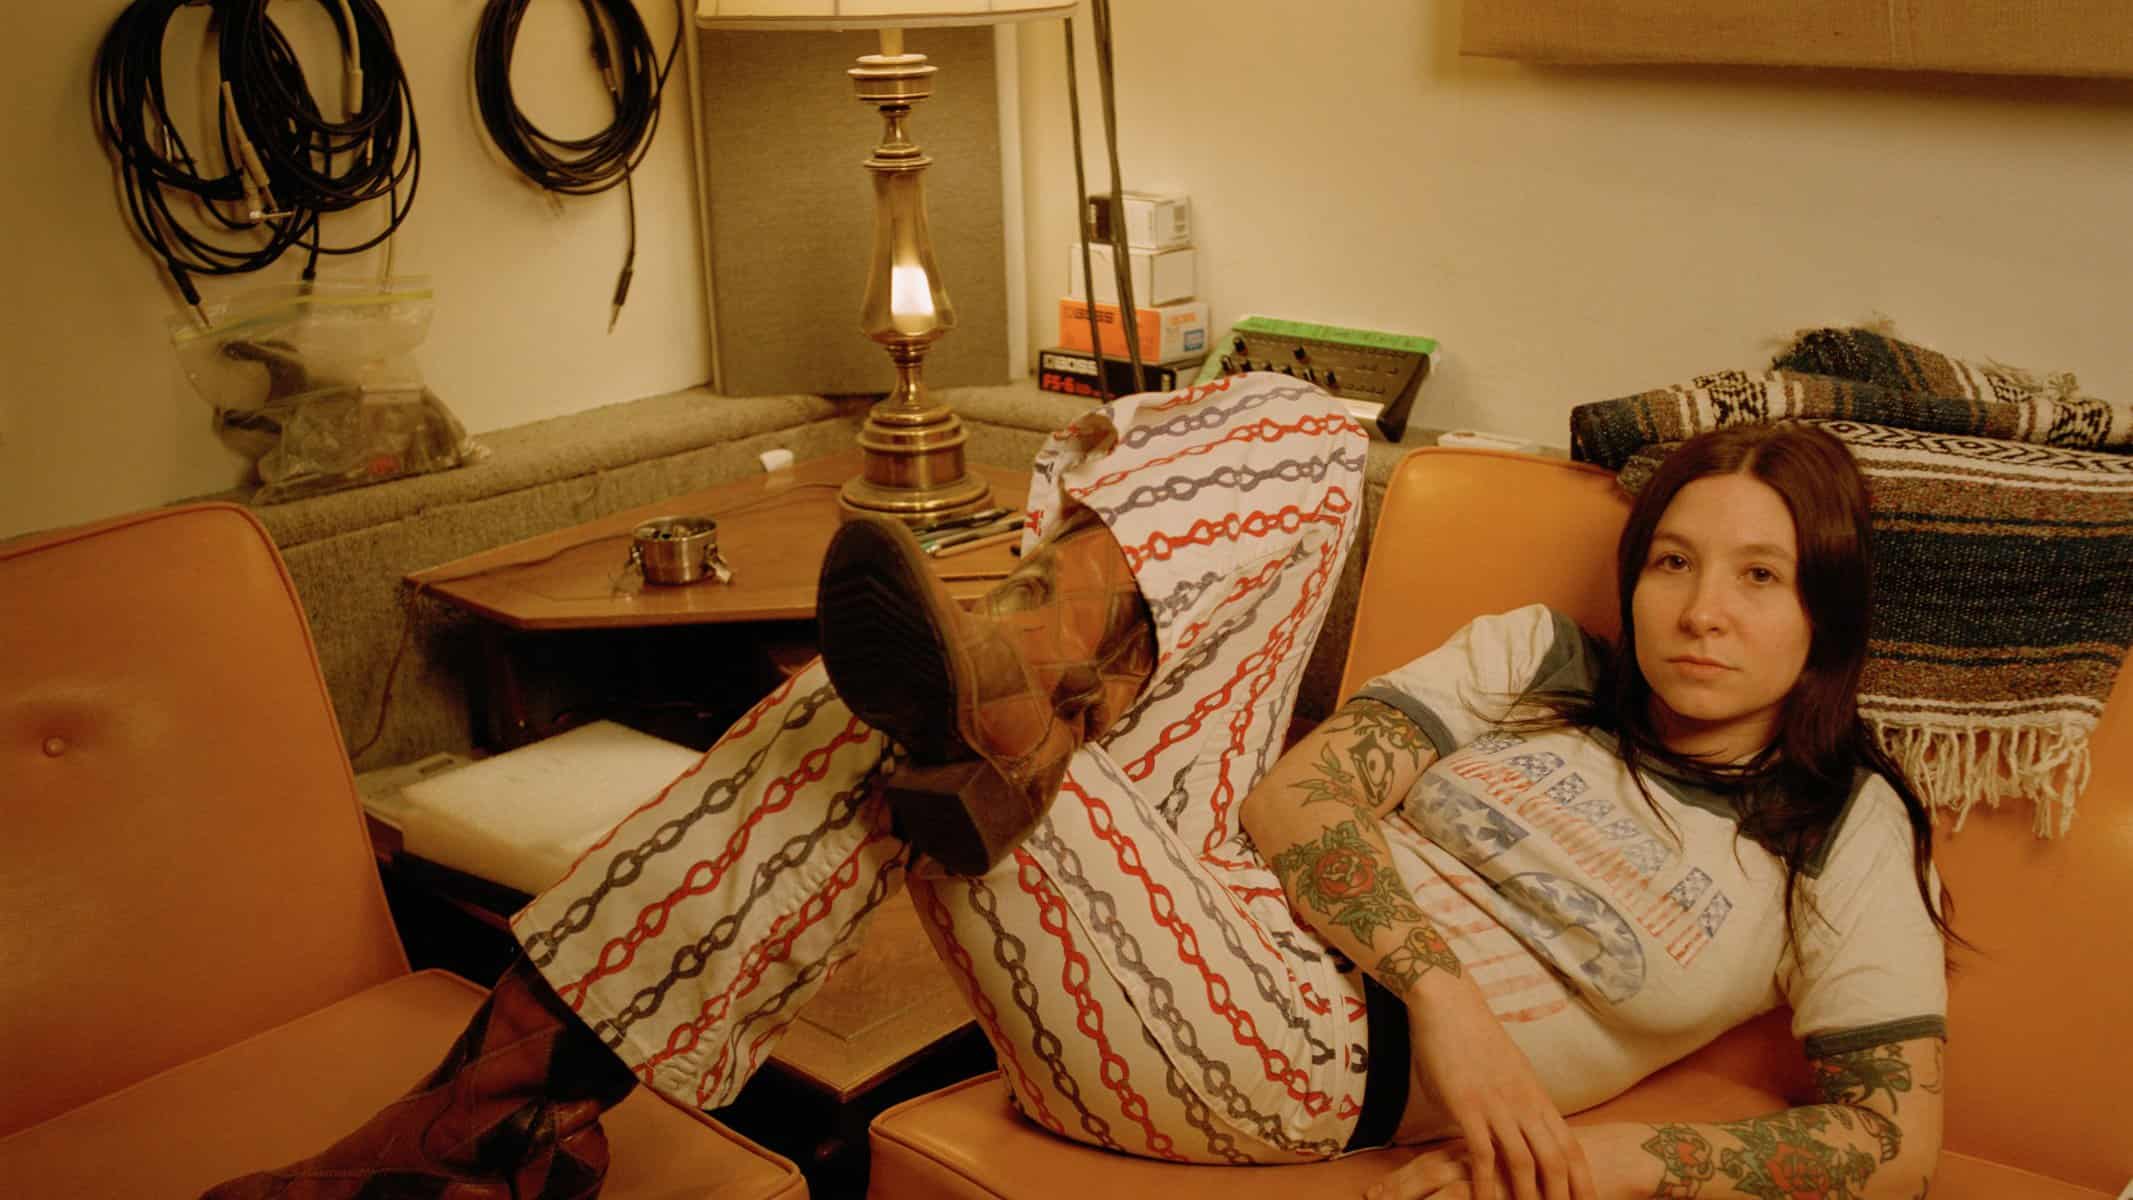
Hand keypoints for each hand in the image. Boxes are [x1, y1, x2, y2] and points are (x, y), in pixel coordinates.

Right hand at [1370, 980, 1595, 1199]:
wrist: (1449, 1002)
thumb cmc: (1471, 1037)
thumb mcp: (1507, 1072)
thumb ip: (1514, 1103)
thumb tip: (1513, 1128)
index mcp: (1536, 1097)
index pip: (1570, 1147)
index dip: (1582, 1181)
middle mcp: (1524, 1104)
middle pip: (1556, 1160)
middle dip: (1563, 1197)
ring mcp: (1497, 1105)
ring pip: (1524, 1161)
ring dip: (1528, 1198)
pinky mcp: (1467, 1105)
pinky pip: (1482, 1153)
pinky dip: (1485, 1184)